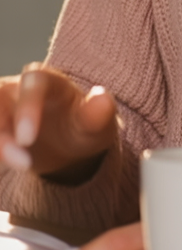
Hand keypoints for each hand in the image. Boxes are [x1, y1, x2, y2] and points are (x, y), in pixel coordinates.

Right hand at [0, 64, 116, 178]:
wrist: (68, 143)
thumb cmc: (82, 126)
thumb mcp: (96, 124)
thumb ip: (98, 113)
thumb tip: (102, 99)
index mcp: (46, 80)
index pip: (33, 83)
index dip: (27, 107)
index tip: (27, 139)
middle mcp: (16, 89)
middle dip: (2, 134)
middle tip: (23, 163)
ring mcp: (1, 108)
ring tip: (17, 168)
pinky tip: (2, 169)